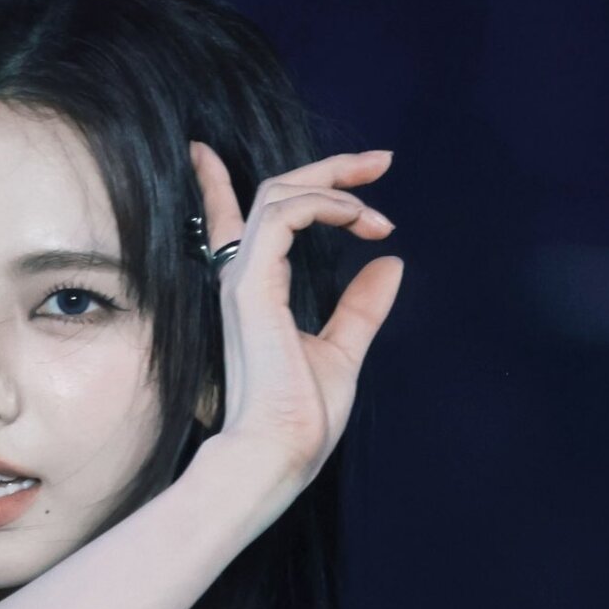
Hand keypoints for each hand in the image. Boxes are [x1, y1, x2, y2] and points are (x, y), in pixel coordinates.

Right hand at [189, 141, 403, 486]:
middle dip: (327, 169)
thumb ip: (361, 307)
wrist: (278, 454)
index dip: (224, 182)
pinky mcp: (251, 287)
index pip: (233, 221)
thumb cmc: (301, 420)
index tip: (219, 153)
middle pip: (272, 194)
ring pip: (277, 195)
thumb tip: (389, 263)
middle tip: (381, 162)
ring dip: (336, 186)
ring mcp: (243, 281)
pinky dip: (325, 207)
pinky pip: (284, 218)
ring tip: (380, 210)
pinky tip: (360, 221)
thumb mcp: (343, 351)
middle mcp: (242, 280)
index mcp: (255, 294)